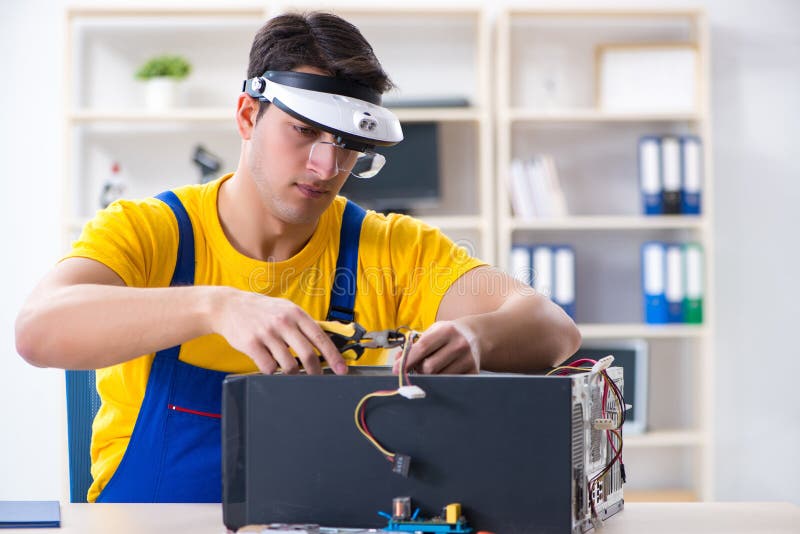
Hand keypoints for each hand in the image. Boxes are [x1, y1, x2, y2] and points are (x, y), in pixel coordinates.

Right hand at [210, 287, 346, 374]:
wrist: (229, 306)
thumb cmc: (261, 310)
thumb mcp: (285, 309)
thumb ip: (303, 324)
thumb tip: (326, 343)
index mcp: (296, 313)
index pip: (320, 338)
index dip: (333, 356)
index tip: (342, 370)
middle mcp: (283, 322)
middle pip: (307, 355)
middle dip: (316, 372)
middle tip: (318, 379)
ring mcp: (267, 333)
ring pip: (288, 365)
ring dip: (292, 373)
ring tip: (289, 370)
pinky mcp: (251, 344)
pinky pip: (268, 367)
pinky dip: (272, 371)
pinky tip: (270, 365)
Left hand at [393, 320, 479, 374]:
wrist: (476, 336)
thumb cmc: (448, 334)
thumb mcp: (433, 332)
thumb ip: (414, 345)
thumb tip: (397, 361)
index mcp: (447, 330)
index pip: (422, 348)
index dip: (406, 361)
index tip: (396, 370)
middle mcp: (459, 344)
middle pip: (429, 368)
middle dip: (419, 370)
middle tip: (418, 368)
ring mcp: (468, 359)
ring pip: (439, 378)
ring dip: (430, 377)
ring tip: (433, 368)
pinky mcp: (473, 372)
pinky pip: (450, 383)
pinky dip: (442, 380)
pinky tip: (444, 371)